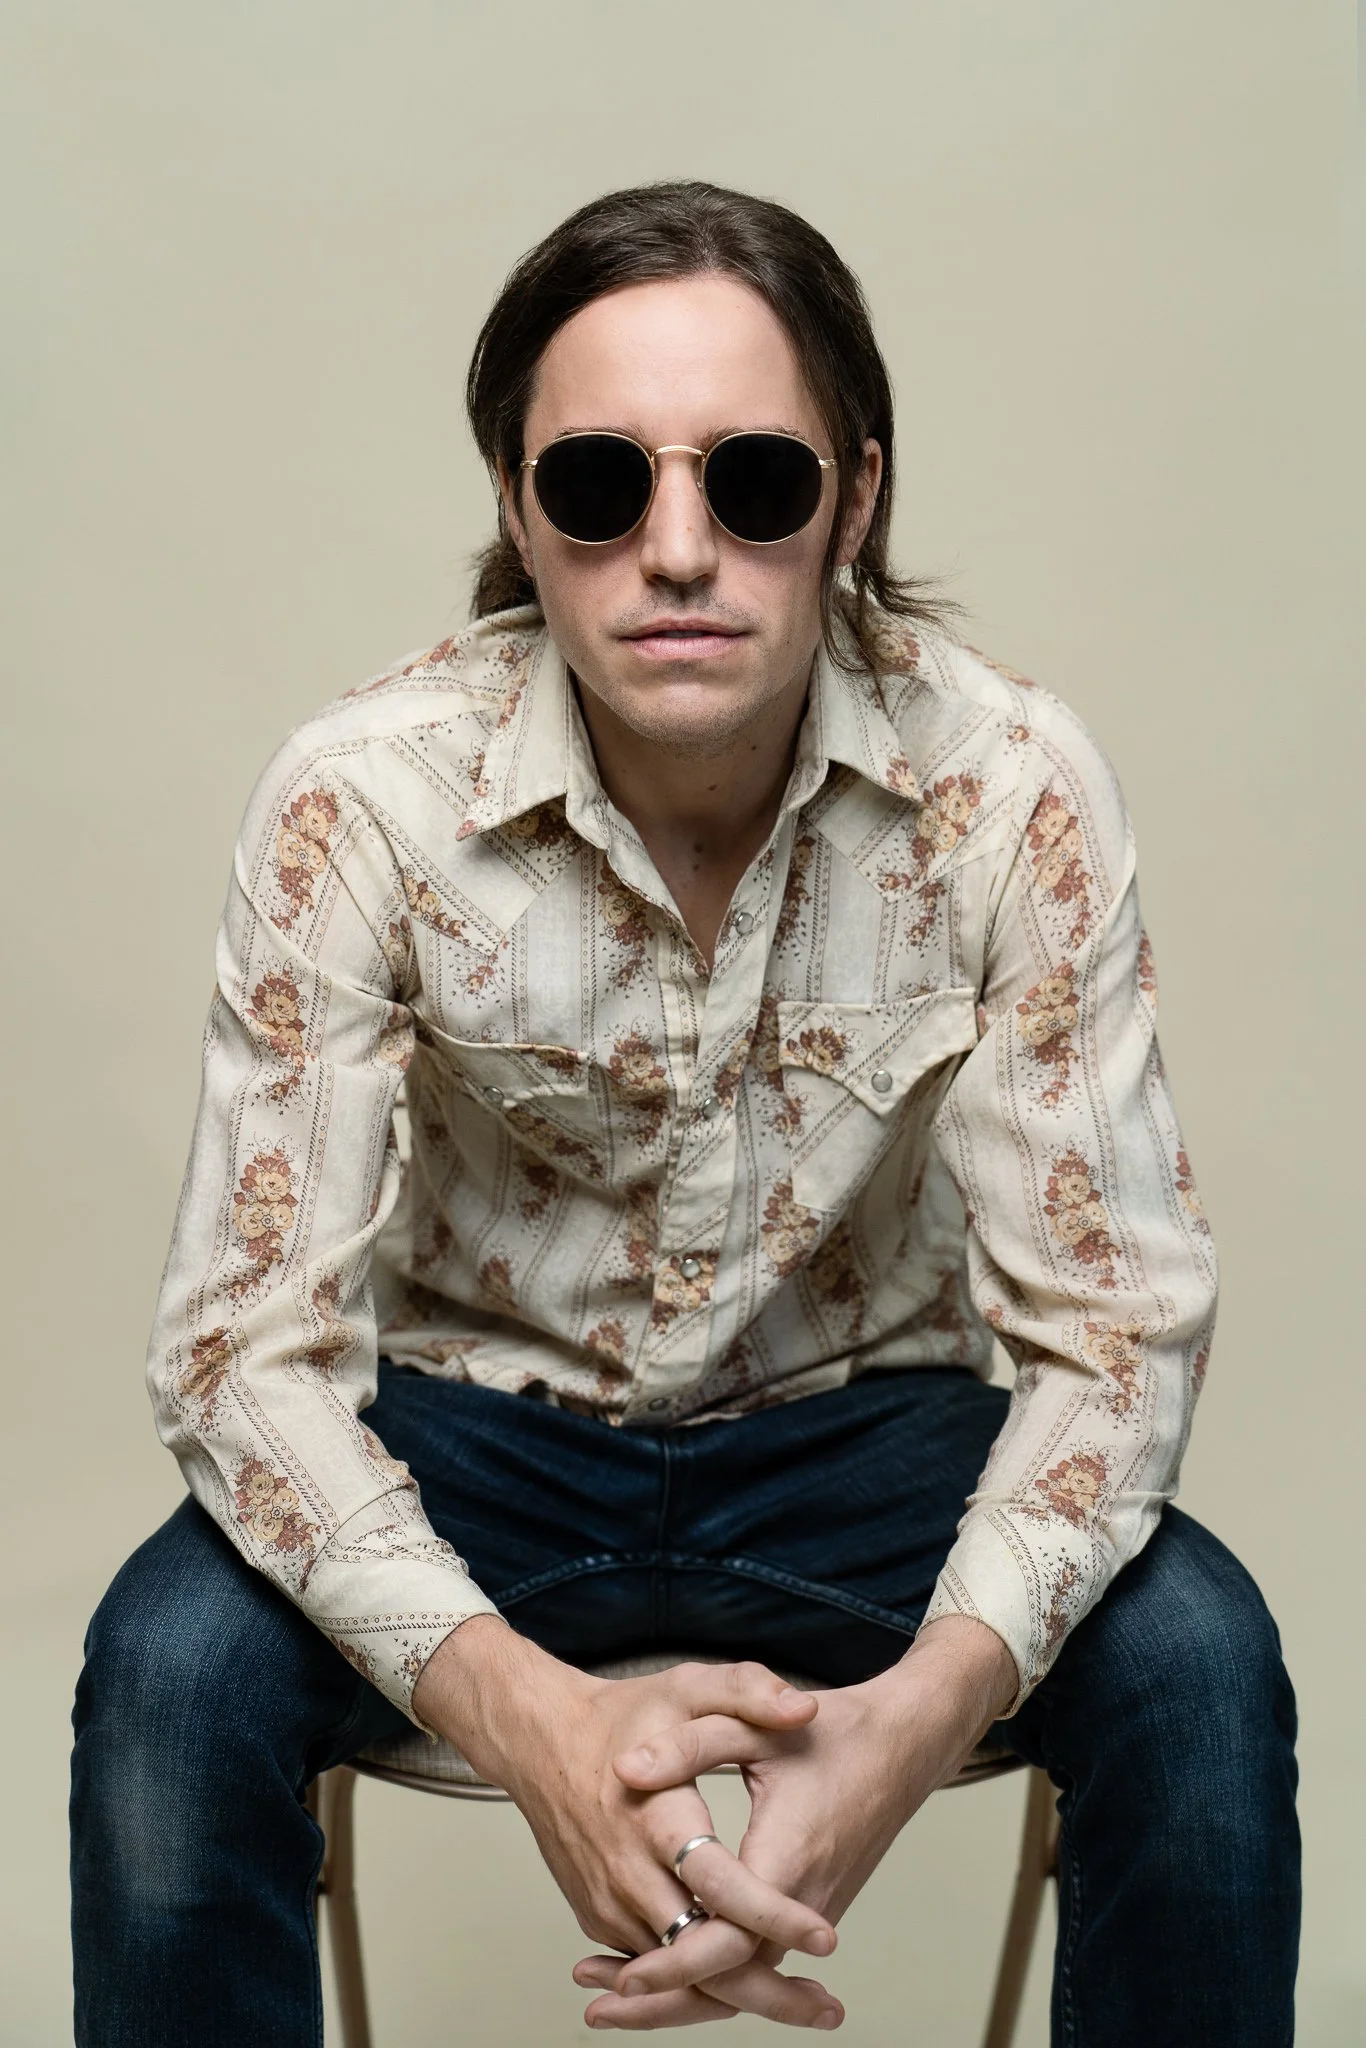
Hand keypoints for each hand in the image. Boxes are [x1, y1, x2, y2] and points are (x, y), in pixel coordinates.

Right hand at [414, 1619, 839, 2024]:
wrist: (543, 1742)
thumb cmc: (621, 1716)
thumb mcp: (688, 1686)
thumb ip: (748, 1691)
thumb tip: (802, 1710)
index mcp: (657, 1816)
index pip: (719, 1884)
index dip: (772, 1915)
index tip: (824, 1936)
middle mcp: (629, 1872)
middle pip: (701, 1953)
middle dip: (767, 1989)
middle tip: (828, 2008)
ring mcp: (610, 1903)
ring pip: (678, 1972)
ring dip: (738, 1994)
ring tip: (805, 2004)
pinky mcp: (600, 1918)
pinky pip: (655, 1963)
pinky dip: (699, 1982)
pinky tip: (748, 1986)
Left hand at [575, 1618, 1017, 2029]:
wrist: (903, 1744)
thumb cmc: (832, 1731)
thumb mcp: (754, 1724)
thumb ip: (689, 1744)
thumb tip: (626, 1769)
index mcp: (786, 1860)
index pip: (730, 1941)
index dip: (675, 1963)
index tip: (623, 1974)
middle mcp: (803, 1904)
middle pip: (731, 1981)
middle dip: (663, 2000)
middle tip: (596, 2008)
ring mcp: (809, 1914)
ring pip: (742, 1979)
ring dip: (681, 1994)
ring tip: (614, 2000)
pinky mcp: (808, 1912)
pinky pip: (754, 1958)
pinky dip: (709, 1971)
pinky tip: (664, 1962)